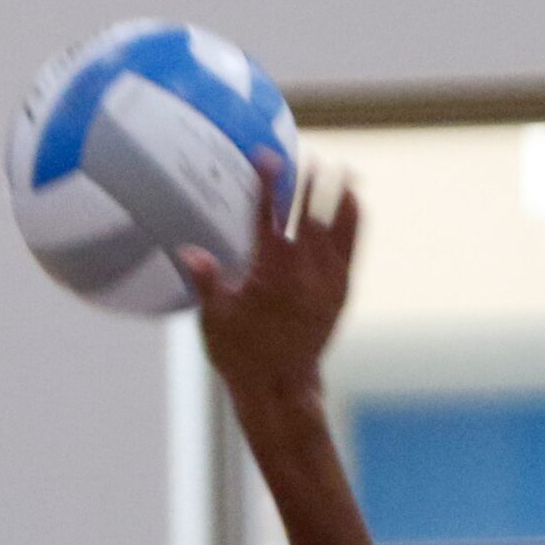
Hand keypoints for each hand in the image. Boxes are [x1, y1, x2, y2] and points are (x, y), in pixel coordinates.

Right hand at [181, 160, 357, 412]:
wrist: (282, 391)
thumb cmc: (242, 357)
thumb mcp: (215, 320)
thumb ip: (206, 282)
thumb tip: (189, 252)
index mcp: (270, 274)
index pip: (268, 217)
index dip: (268, 184)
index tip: (268, 157)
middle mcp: (303, 274)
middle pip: (307, 215)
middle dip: (307, 182)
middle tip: (307, 153)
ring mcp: (326, 284)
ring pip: (336, 229)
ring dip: (336, 196)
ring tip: (342, 167)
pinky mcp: (340, 295)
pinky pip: (351, 250)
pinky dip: (353, 224)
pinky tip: (355, 202)